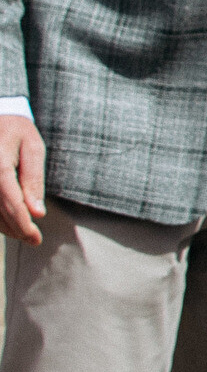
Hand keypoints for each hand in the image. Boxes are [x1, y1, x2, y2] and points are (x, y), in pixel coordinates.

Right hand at [0, 113, 41, 243]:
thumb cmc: (17, 131)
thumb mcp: (33, 149)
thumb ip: (34, 180)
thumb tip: (37, 213)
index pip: (11, 204)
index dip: (24, 226)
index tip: (36, 239)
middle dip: (15, 230)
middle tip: (33, 240)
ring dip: (4, 227)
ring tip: (23, 232)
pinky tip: (9, 222)